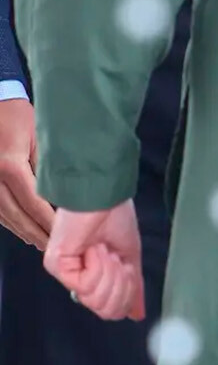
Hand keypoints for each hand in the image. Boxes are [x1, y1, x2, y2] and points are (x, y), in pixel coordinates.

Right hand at [0, 97, 52, 249]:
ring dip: (24, 231)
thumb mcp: (39, 138)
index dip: (50, 223)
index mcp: (10, 165)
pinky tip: (25, 229)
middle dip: (38, 234)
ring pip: (4, 217)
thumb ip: (47, 169)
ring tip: (43, 242)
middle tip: (57, 248)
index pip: (34, 204)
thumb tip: (63, 198)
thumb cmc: (17, 116)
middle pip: (17, 216)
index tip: (65, 237)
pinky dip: (11, 222)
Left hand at [43, 202, 143, 320]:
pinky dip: (97, 266)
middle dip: (119, 284)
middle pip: (106, 310)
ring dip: (109, 272)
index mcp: (95, 277)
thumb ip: (132, 287)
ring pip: (96, 300)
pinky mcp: (57, 266)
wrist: (104, 197)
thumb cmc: (115, 218)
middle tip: (115, 259)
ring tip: (103, 250)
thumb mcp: (130, 258)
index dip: (126, 294)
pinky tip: (93, 248)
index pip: (112, 311)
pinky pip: (85, 285)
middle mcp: (78, 278)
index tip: (127, 268)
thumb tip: (137, 314)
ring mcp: (66, 273)